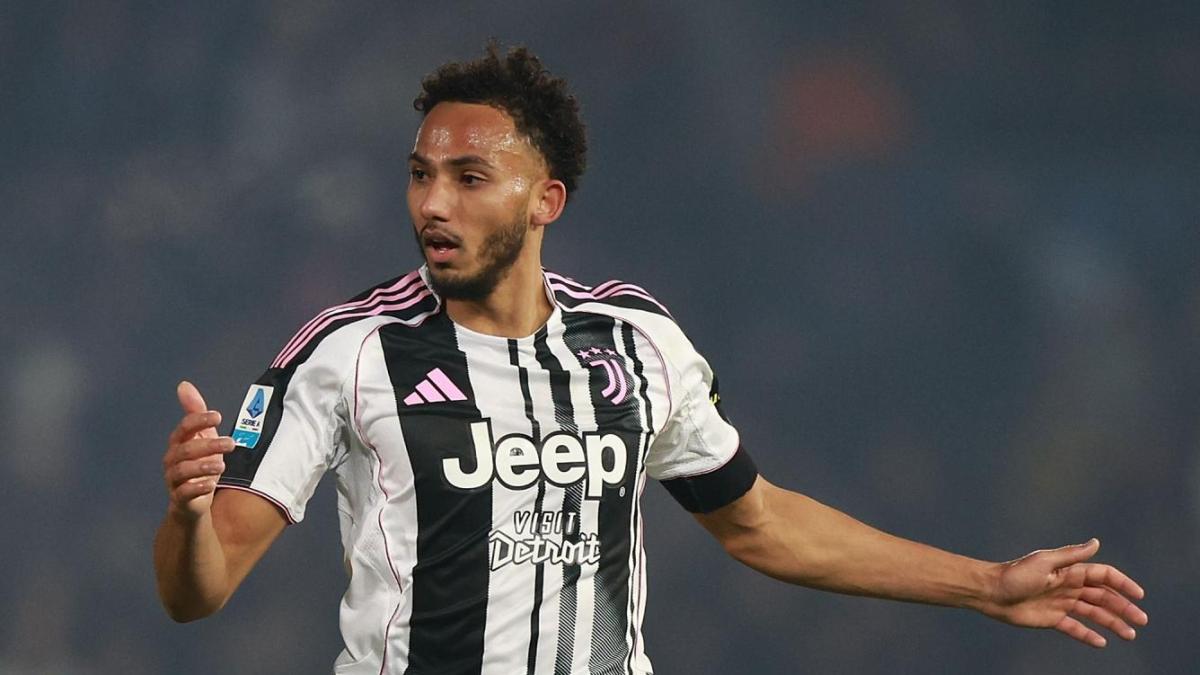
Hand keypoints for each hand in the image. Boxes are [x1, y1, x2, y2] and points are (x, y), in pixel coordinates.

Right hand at [162, 381, 235, 520]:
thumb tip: (183, 385)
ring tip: (221, 466)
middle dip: (208, 445)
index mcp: (179, 443)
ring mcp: (174, 480)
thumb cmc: (199, 465)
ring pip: (183, 470)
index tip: (218, 417)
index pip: (184, 428)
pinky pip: (184, 493)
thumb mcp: (203, 438)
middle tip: (231, 444)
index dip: (198, 421)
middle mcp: (172, 460)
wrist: (192, 503)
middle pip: (186, 449)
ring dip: (203, 466)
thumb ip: (196, 413)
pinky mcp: (179, 499)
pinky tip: (211, 485)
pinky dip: (197, 488)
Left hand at [983, 538, 1147, 647]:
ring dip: (1112, 623)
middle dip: (1123, 607)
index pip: (1103, 576)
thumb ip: (1071, 555)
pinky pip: (1074, 628)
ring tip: (1129, 635)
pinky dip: (1088, 635)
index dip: (1122, 584)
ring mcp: (1061, 603)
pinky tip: (1102, 643)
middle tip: (1141, 620)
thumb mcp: (1045, 562)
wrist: (991, 593)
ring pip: (1093, 613)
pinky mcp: (1051, 618)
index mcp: (1069, 571)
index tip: (1139, 595)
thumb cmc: (1015, 574)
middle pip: (1103, 597)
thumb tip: (1095, 542)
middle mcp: (1068, 586)